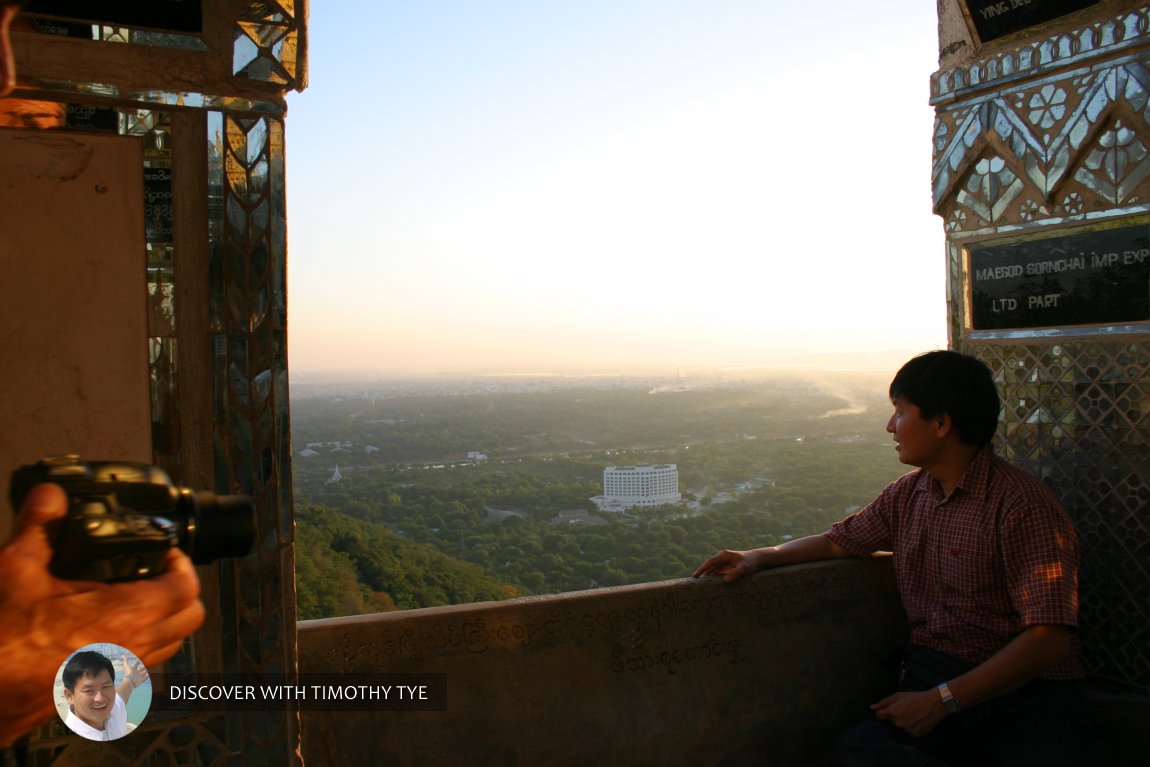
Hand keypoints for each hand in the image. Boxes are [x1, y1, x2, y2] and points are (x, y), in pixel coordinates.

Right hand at [0, 484, 204, 743]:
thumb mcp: (16, 570)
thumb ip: (40, 526)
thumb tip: (51, 496)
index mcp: (125, 617)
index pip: (186, 588)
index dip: (181, 562)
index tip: (165, 551)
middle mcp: (130, 650)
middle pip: (189, 619)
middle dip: (180, 590)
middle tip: (156, 571)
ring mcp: (117, 677)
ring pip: (168, 646)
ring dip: (163, 620)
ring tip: (134, 598)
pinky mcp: (99, 694)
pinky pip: (139, 667)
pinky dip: (137, 646)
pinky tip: (106, 631)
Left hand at [122, 654, 148, 687]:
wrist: (130, 682)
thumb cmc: (128, 673)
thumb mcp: (126, 666)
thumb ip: (125, 661)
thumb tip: (123, 655)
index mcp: (133, 669)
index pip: (135, 664)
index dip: (137, 662)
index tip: (139, 659)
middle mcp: (136, 672)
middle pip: (140, 668)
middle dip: (143, 666)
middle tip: (147, 663)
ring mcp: (139, 676)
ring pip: (144, 672)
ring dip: (146, 670)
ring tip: (149, 668)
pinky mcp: (142, 679)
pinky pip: (146, 677)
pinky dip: (147, 675)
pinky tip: (149, 673)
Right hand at [692, 549, 760, 581]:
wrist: (757, 559)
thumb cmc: (750, 562)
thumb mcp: (744, 568)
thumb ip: (735, 574)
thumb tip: (725, 580)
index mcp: (724, 555)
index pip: (709, 562)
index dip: (702, 569)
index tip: (695, 576)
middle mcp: (722, 558)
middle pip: (709, 566)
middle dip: (702, 573)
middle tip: (694, 582)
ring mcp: (725, 562)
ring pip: (713, 569)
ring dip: (708, 576)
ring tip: (701, 585)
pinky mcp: (728, 566)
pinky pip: (718, 572)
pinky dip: (714, 577)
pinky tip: (711, 584)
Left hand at [871, 690, 946, 737]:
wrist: (934, 704)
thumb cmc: (915, 698)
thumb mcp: (898, 696)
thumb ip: (883, 702)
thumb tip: (872, 708)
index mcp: (893, 713)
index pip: (879, 716)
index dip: (883, 712)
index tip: (888, 709)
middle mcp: (898, 724)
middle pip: (889, 722)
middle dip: (893, 716)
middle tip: (904, 709)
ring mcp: (907, 731)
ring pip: (899, 727)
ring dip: (902, 722)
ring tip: (911, 714)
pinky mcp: (915, 735)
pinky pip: (908, 732)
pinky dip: (910, 727)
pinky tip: (916, 720)